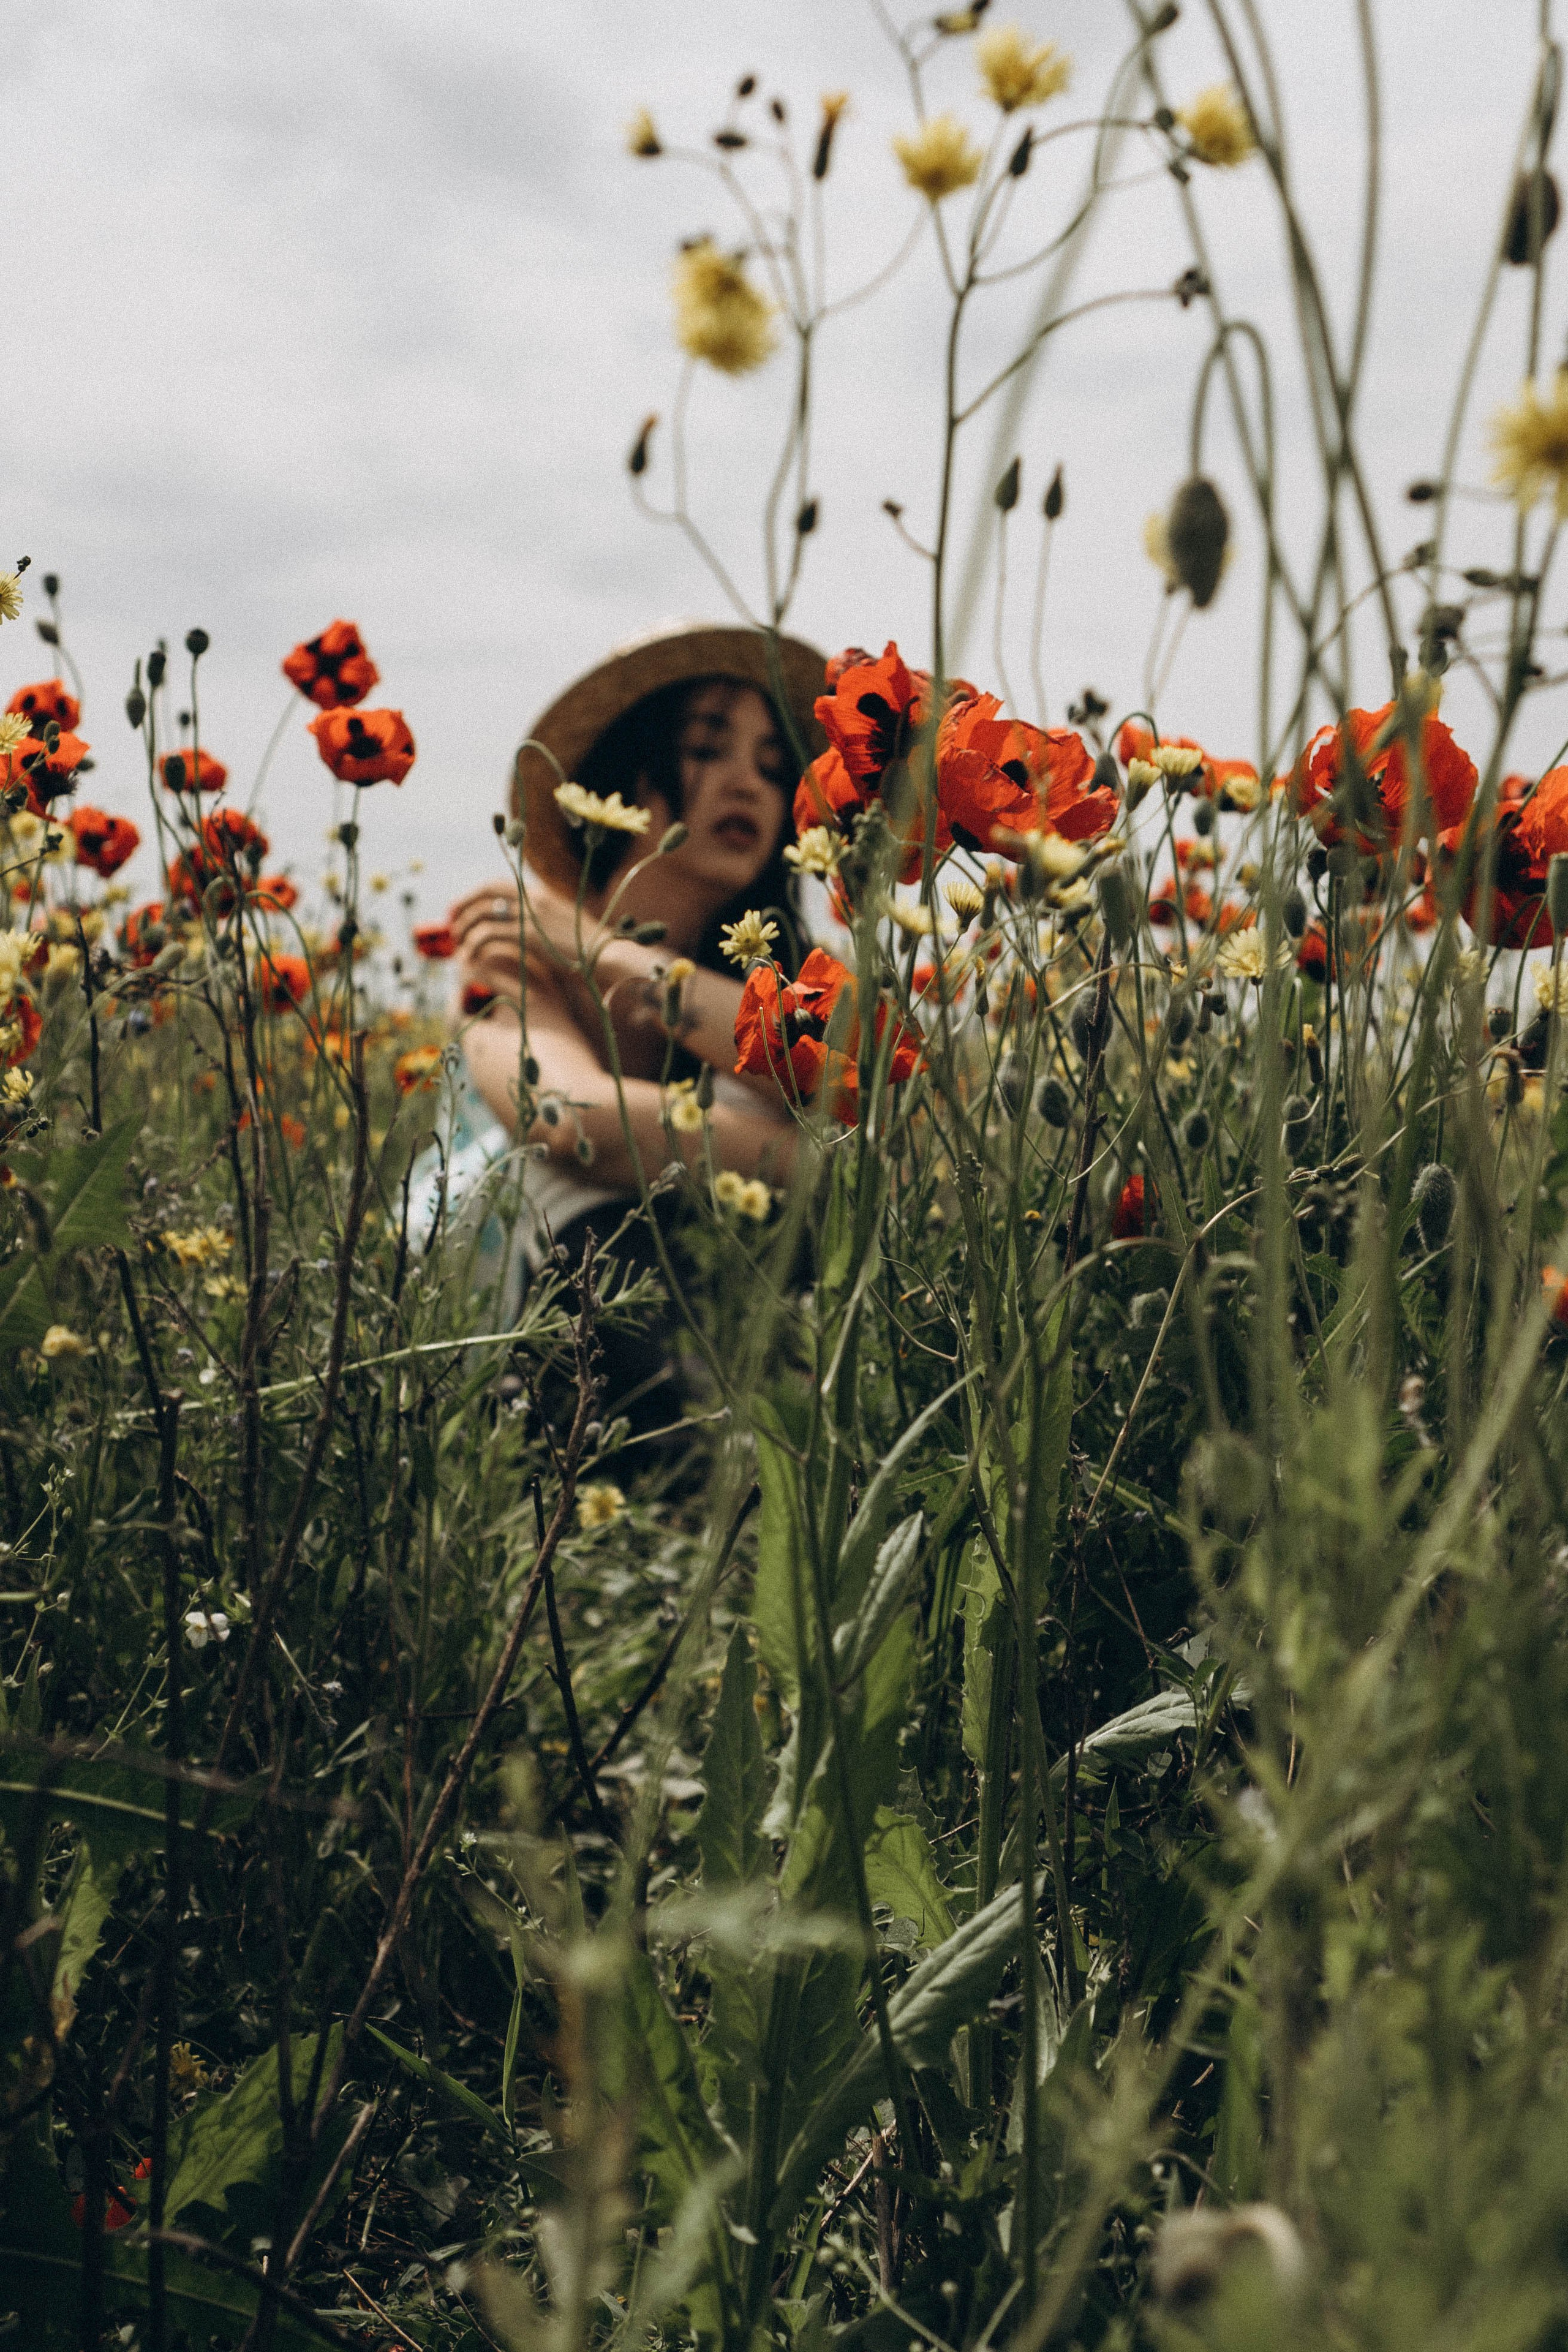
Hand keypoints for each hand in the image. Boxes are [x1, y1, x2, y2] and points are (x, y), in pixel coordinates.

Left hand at [447, 874, 656, 1012]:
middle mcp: (534, 897)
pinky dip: (475, 945)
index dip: (473, 894)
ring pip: (483, 913)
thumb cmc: (588, 950)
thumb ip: (540, 924)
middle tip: (451, 925)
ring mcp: (531, 915)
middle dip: (462, 906)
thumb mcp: (562, 929)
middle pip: (485, 892)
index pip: (498, 882)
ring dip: (465, 929)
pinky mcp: (529, 934)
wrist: (608, 957)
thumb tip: (521, 931)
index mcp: (541, 893)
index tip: (460, 909)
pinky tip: (471, 958)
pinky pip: (490, 934)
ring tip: (460, 947)